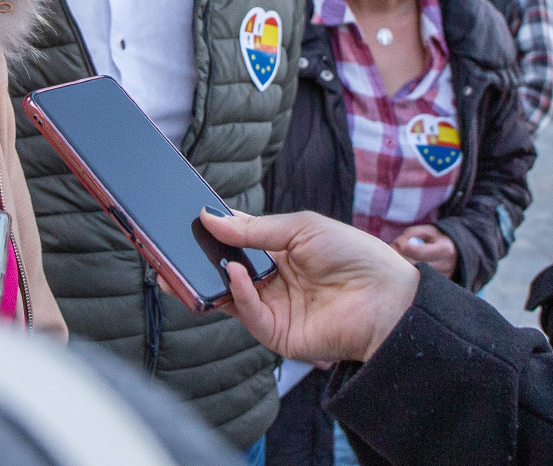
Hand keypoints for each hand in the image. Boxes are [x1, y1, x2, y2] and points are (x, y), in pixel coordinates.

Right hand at [196, 210, 417, 364]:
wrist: (385, 297)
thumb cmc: (352, 255)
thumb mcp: (300, 228)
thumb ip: (253, 228)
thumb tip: (209, 217)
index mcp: (279, 252)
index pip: (235, 243)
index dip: (212, 234)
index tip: (186, 222)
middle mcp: (272, 281)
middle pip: (224, 272)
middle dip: (196, 262)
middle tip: (166, 250)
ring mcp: (273, 309)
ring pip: (227, 296)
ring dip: (207, 280)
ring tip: (191, 260)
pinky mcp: (277, 334)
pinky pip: (248, 315)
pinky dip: (236, 295)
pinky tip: (236, 276)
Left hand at [390, 224, 456, 277]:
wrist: (456, 251)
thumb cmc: (439, 238)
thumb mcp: (428, 230)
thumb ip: (413, 233)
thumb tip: (399, 243)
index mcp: (445, 250)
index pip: (419, 252)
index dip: (404, 246)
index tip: (399, 240)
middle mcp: (445, 266)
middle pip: (414, 265)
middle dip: (399, 256)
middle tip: (392, 247)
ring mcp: (442, 278)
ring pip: (413, 275)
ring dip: (401, 265)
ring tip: (398, 254)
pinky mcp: (437, 286)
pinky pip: (417, 280)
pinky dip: (408, 272)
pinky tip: (406, 264)